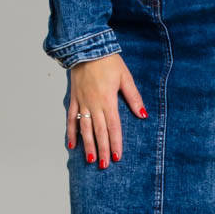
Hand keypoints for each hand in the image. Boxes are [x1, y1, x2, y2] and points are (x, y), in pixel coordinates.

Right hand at [66, 53, 147, 167]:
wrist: (87, 48)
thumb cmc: (108, 61)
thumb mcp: (125, 77)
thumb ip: (133, 97)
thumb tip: (143, 114)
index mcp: (108, 100)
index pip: (113, 126)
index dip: (115, 143)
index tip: (117, 157)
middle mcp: (94, 104)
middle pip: (99, 131)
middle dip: (102, 149)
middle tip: (104, 165)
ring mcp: (82, 102)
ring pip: (84, 128)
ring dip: (87, 145)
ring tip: (90, 159)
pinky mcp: (74, 98)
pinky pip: (71, 118)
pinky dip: (71, 132)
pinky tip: (72, 145)